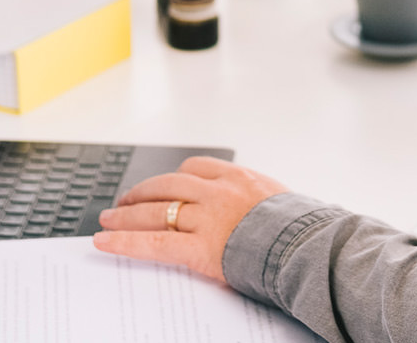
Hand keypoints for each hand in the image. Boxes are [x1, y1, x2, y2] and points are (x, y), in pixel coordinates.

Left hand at [93, 156, 287, 282]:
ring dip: (126, 215)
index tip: (162, 186)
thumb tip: (256, 214)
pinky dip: (126, 241)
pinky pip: (155, 243)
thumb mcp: (283, 203)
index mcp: (240, 179)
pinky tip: (105, 242)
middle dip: (141, 194)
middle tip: (122, 201)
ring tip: (107, 220)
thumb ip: (259, 202)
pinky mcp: (200, 248)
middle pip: (168, 186)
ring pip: (156, 211)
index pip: (196, 168)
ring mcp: (208, 219)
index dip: (174, 178)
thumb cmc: (304, 232)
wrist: (311, 249)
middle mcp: (219, 193)